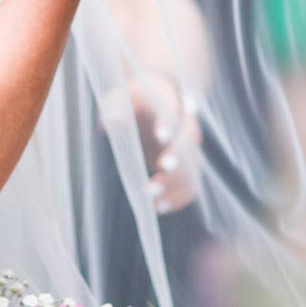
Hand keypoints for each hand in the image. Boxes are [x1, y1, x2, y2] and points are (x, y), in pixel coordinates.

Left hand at [111, 69, 201, 211]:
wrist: (153, 101)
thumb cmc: (131, 101)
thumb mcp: (119, 99)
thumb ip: (116, 109)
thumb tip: (112, 122)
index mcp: (168, 102)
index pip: (172, 111)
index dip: (168, 124)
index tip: (161, 137)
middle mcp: (184, 124)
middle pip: (188, 142)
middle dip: (175, 162)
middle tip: (154, 181)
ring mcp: (189, 146)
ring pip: (193, 168)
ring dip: (176, 185)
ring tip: (153, 202)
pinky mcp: (187, 165)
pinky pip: (192, 183)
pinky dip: (179, 197)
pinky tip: (159, 207)